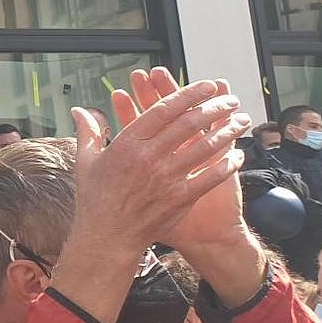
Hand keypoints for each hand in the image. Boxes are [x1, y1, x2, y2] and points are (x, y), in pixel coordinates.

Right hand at [58, 75, 247, 322]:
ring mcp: (166, 178)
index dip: (188, 94)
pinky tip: (238, 155)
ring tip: (241, 121)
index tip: (206, 86)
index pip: (163, 110)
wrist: (107, 236)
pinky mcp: (180, 198)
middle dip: (214, 108)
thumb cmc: (95, 198)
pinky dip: (227, 165)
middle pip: (188, 124)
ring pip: (204, 148)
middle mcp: (148, 158)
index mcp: (126, 144)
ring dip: (227, 132)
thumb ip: (88, 132)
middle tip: (229, 99)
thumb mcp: (86, 161)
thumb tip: (80, 109)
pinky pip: (210, 177)